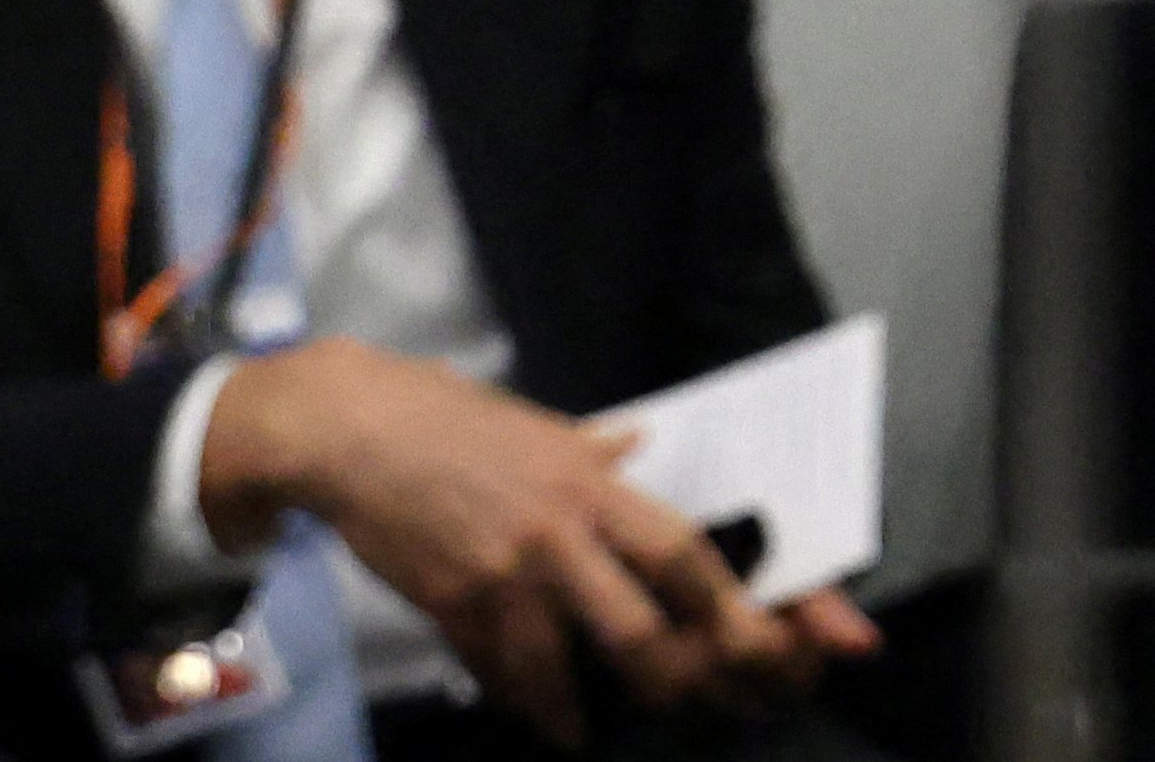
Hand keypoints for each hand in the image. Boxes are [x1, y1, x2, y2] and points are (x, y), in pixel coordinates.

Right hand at [201, 340, 867, 746]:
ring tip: (651, 724)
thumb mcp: (546, 430)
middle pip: (652, 622)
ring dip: (619, 705)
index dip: (748, 605)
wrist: (355, 431)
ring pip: (583, 661)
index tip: (799, 644)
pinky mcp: (456, 605)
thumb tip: (639, 446)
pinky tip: (561, 729)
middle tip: (735, 705)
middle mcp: (566, 529)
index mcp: (601, 481)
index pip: (692, 553)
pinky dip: (540, 707)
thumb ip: (598, 455)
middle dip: (702, 677)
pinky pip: (510, 673)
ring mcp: (510, 572)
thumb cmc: (456, 425)